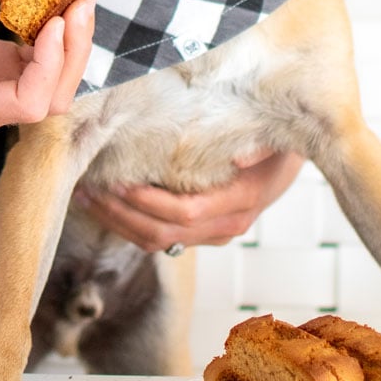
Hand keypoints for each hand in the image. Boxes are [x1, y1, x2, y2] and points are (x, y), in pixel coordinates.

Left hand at [75, 148, 303, 251]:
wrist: (293, 159)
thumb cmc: (280, 141)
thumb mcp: (276, 139)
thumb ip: (259, 147)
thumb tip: (240, 155)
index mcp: (240, 202)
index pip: (185, 213)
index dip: (147, 202)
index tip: (116, 182)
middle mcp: (226, 225)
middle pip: (163, 233)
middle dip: (120, 215)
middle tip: (88, 189)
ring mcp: (215, 233)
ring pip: (157, 241)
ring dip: (117, 223)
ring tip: (87, 197)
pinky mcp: (204, 231)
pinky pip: (162, 237)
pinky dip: (130, 224)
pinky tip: (107, 204)